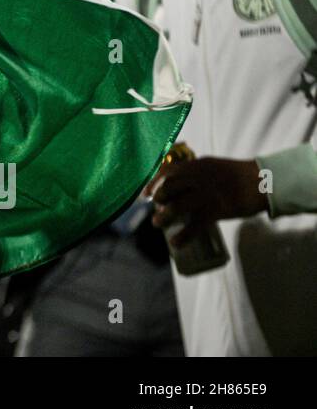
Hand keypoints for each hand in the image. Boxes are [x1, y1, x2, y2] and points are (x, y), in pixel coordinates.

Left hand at [144, 156, 268, 246]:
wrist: (262, 182)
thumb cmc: (237, 175)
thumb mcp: (211, 166)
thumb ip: (195, 172)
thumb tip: (178, 182)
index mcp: (196, 165)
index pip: (167, 172)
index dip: (153, 183)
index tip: (145, 193)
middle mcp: (197, 178)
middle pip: (168, 189)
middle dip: (157, 199)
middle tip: (155, 208)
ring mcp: (206, 195)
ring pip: (177, 207)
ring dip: (163, 217)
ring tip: (157, 223)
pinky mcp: (216, 211)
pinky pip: (195, 225)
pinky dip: (183, 236)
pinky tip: (175, 243)